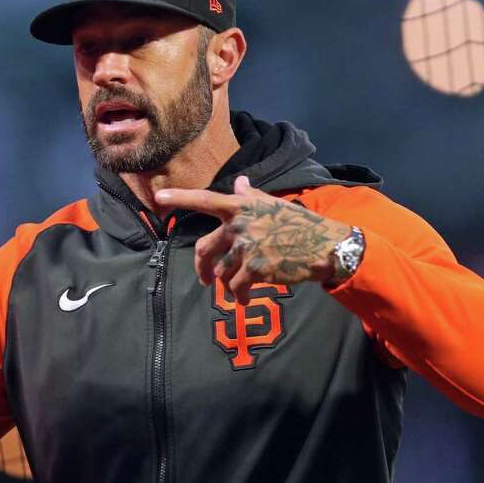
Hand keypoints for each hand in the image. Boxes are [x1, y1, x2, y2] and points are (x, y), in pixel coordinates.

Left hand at [154, 176, 352, 303]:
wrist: (325, 246)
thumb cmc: (301, 224)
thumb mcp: (274, 205)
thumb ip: (251, 196)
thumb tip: (239, 183)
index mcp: (241, 206)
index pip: (205, 199)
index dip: (180, 197)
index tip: (158, 197)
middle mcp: (239, 224)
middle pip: (205, 249)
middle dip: (201, 268)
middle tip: (204, 279)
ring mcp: (246, 247)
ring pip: (221, 271)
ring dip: (226, 284)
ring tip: (236, 291)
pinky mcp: (255, 268)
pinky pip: (236, 287)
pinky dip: (238, 296)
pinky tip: (245, 299)